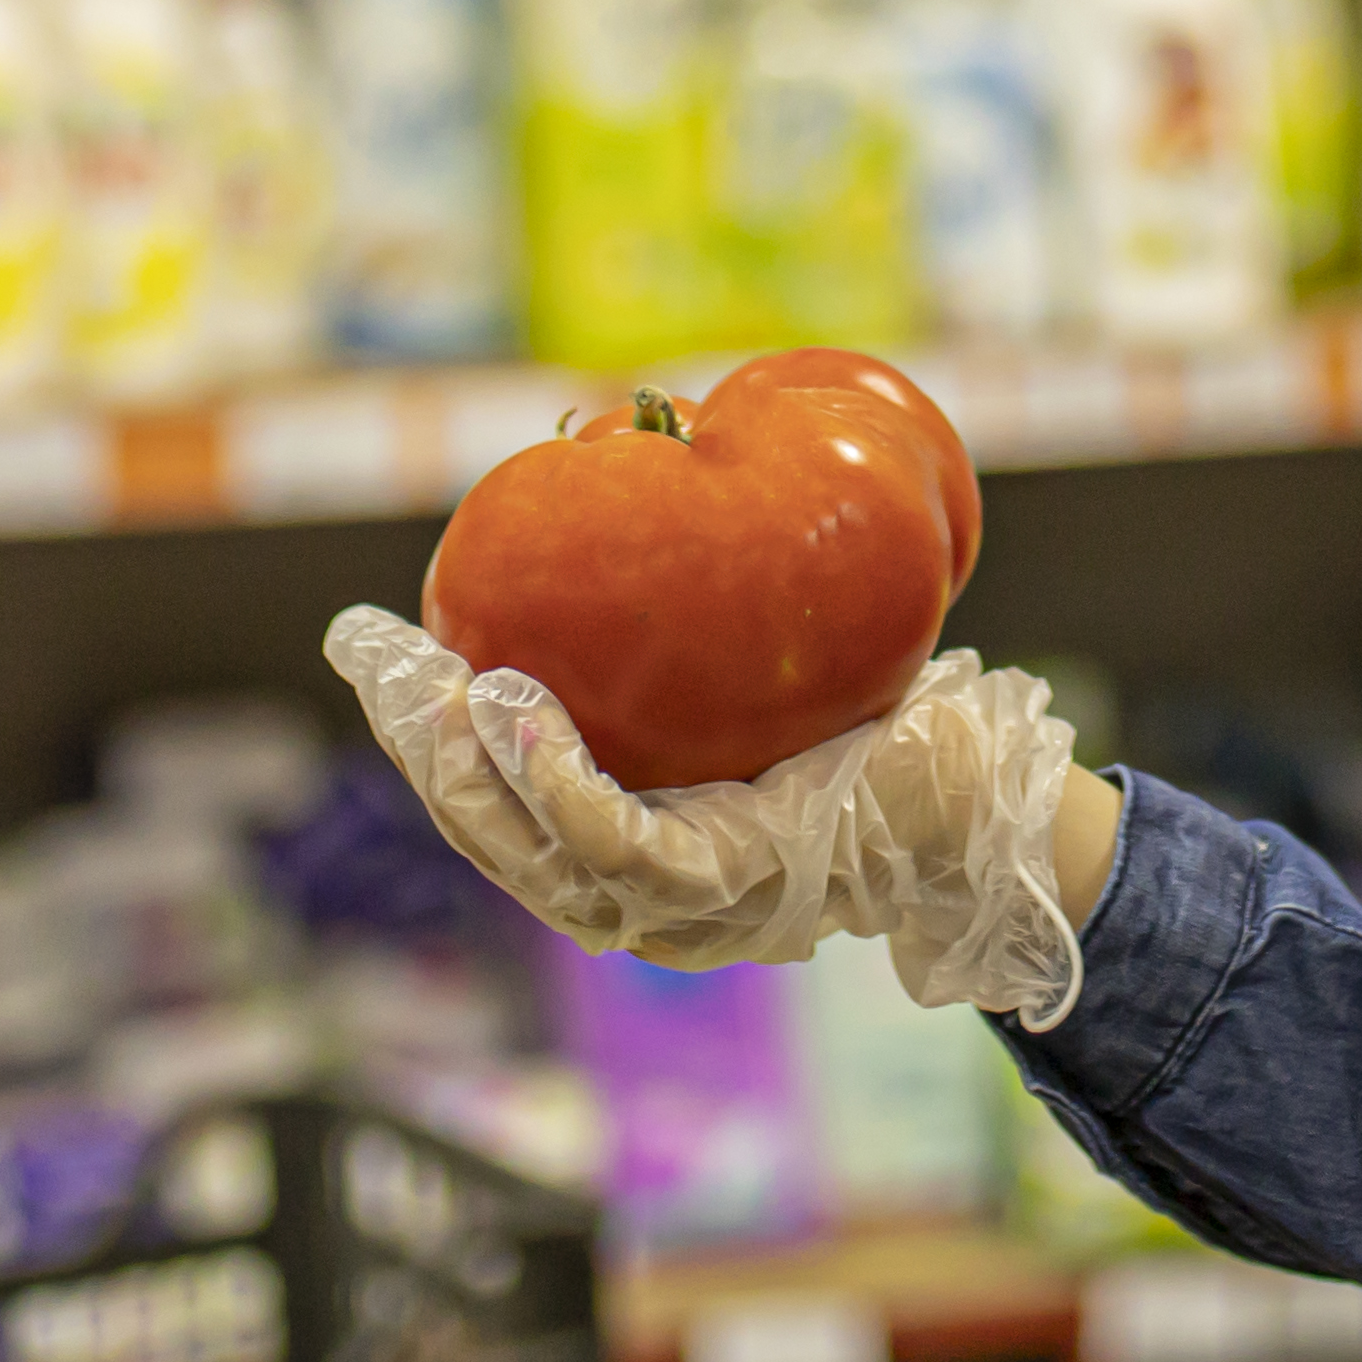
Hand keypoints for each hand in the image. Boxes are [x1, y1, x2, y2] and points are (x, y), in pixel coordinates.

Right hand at [326, 604, 1094, 1023]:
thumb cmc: (877, 729)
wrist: (988, 798)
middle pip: (491, 834)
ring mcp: (678, 913)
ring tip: (433, 680)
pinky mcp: (725, 893)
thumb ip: (682, 616)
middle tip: (373, 650)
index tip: (381, 648)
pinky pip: (615, 844)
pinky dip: (554, 780)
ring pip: (533, 851)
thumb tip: (637, 447)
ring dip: (466, 767)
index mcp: (633, 856)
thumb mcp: (752, 670)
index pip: (500, 808)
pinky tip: (518, 709)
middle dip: (417, 746)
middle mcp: (640, 903)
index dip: (428, 736)